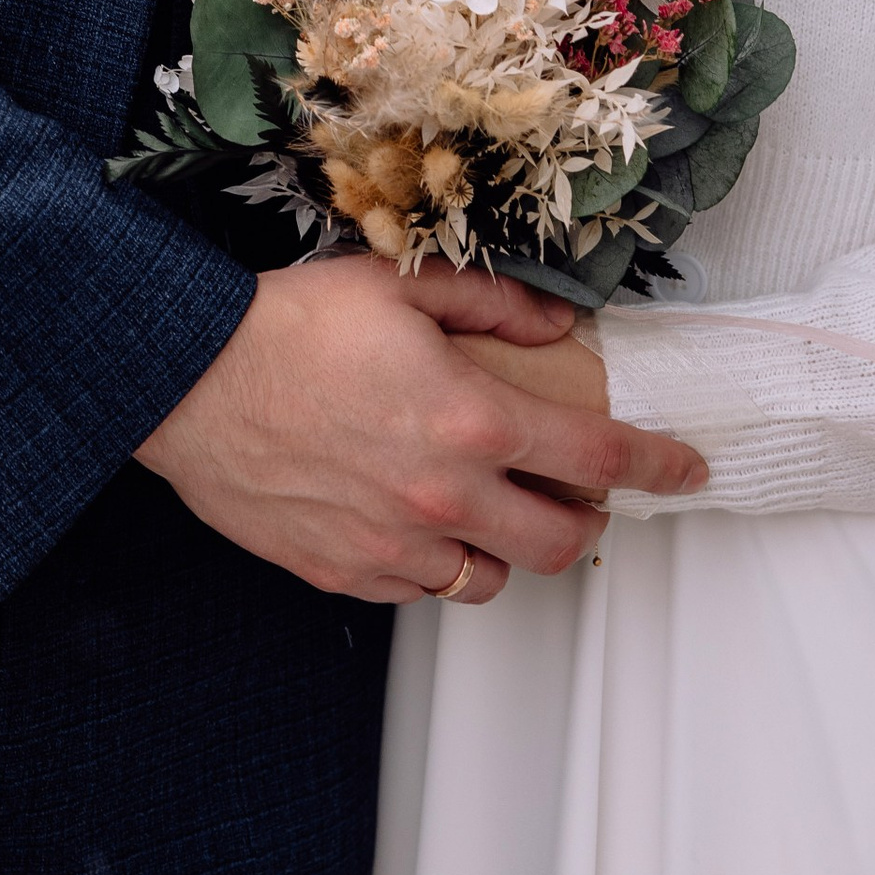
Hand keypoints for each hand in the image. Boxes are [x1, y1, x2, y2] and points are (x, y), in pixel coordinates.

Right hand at [134, 253, 704, 605]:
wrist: (189, 380)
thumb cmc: (288, 326)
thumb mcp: (400, 286)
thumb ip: (492, 303)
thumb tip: (553, 322)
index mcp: (470, 420)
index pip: (599, 456)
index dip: (658, 464)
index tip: (685, 467)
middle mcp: (443, 498)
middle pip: (562, 538)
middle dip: (590, 516)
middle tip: (583, 490)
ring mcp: (394, 547)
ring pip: (495, 576)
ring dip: (512, 543)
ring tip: (493, 502)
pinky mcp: (347, 575)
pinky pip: (422, 588)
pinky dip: (440, 561)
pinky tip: (421, 519)